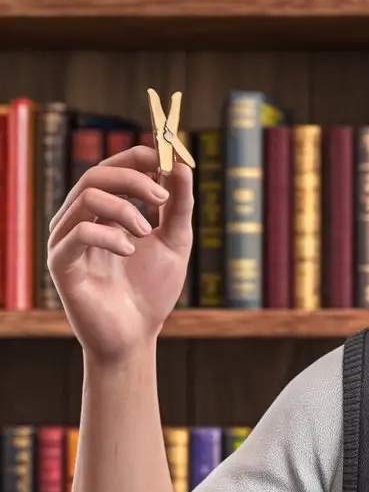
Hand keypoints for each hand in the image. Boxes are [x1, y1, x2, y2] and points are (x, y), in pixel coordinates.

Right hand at [46, 145, 193, 364]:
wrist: (137, 335)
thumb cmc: (151, 289)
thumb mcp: (174, 241)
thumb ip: (178, 206)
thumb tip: (183, 166)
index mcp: (104, 211)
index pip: (112, 167)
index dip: (138, 156)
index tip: (167, 159)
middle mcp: (80, 220)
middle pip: (96, 175)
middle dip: (133, 179)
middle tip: (162, 197)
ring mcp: (67, 241)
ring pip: (86, 198)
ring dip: (124, 209)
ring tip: (145, 233)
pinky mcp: (61, 264)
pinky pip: (78, 234)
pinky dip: (109, 236)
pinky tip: (130, 251)